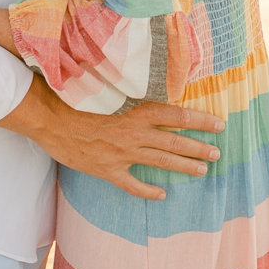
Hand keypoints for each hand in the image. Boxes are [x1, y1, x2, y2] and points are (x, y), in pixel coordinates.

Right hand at [0, 77, 222, 199]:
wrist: (49, 118)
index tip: (219, 124)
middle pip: (174, 142)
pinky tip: (161, 194)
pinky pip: (133, 184)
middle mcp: (134, 133)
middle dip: (199, 148)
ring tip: (202, 170)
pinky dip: (148, 190)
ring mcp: (122, 153)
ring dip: (184, 167)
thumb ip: (130, 85)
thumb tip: (148, 74)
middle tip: (217, 153)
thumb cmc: (77, 96)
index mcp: (136, 110)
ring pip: (161, 162)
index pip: (177, 116)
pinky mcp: (108, 170)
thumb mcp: (108, 85)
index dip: (200, 121)